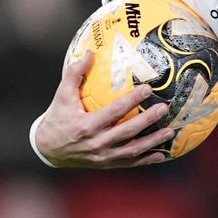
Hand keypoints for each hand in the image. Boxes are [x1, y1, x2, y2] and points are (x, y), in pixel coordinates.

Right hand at [34, 52, 175, 167]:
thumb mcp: (62, 95)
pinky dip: (146, 160)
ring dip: (153, 141)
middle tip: (165, 108)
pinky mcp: (106, 164)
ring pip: (133, 150)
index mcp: (87, 125)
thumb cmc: (57, 118)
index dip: (132, 100)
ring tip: (170, 131)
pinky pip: (130, 163)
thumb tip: (89, 53)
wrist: (48, 149)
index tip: (148, 89)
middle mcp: (97, 143)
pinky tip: (162, 154)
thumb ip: (74, 74)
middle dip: (148, 120)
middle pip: (128, 131)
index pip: (114, 111)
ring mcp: (103, 156)